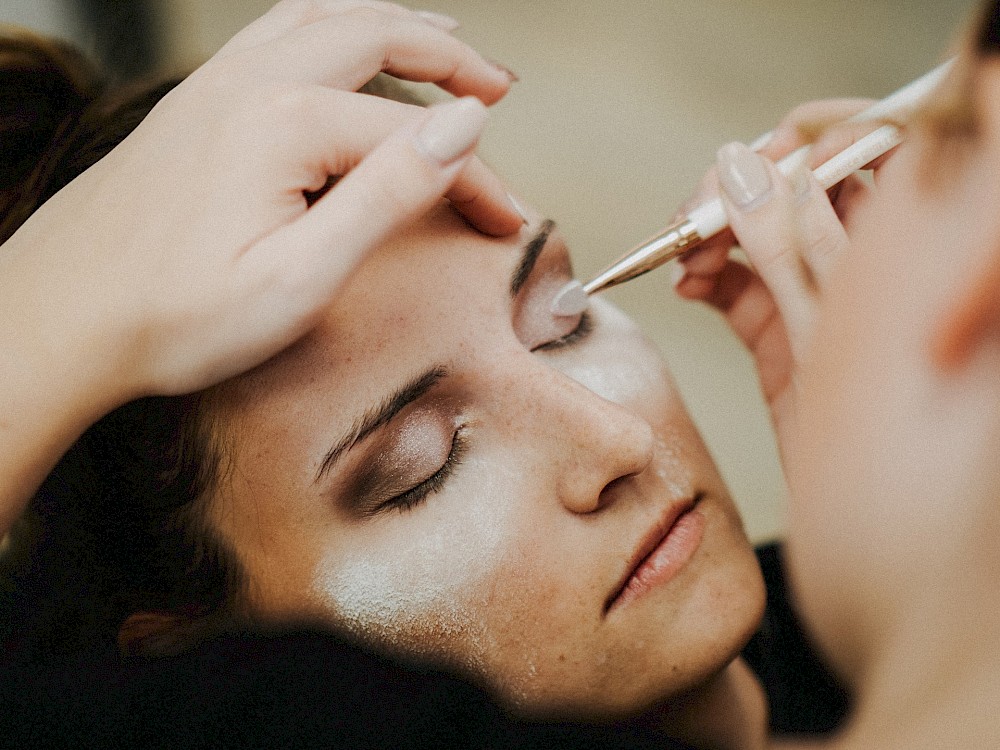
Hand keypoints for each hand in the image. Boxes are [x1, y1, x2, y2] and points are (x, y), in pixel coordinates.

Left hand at [0, 0, 521, 403]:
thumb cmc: (174, 316)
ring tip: (441, 44)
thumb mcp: (301, 277)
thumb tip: (461, 127)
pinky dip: (332, 27)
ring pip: (324, 18)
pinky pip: (277, 33)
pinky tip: (341, 46)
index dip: (474, 176)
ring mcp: (215, 86)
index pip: (414, 135)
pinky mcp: (194, 104)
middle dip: (450, 59)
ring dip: (392, 25)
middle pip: (375, 37)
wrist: (62, 319)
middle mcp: (249, 83)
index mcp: (283, 123)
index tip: (507, 218)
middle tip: (500, 86)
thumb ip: (387, 194)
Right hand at [672, 99, 891, 457]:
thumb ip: (783, 244)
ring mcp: (816, 295)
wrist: (863, 518)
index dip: (810, 140)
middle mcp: (861, 261)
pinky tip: (685, 281)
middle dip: (742, 187)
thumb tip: (738, 167)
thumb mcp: (826, 327)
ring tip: (684, 256)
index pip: (867, 146)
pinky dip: (704, 273)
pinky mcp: (778, 330)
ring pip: (759, 230)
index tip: (759, 161)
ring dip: (712, 231)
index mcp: (904, 243)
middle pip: (798, 184)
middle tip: (700, 214)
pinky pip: (736, 281)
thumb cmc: (876, 431)